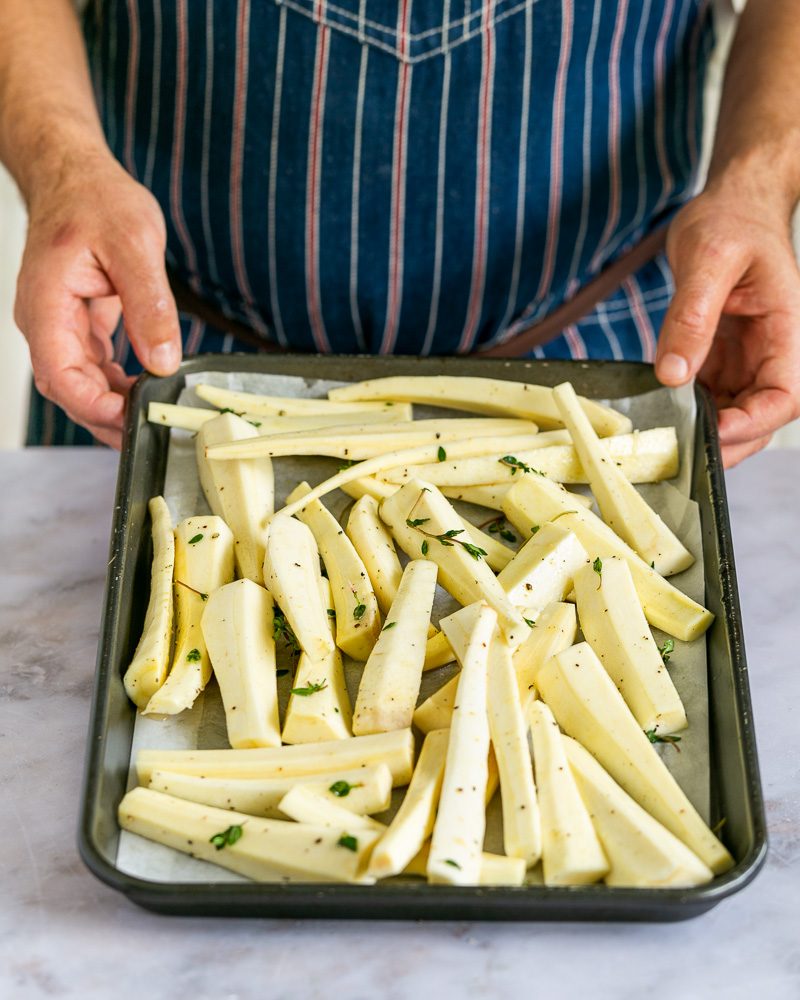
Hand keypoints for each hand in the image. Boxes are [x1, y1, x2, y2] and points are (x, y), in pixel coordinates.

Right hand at [14, 150, 181, 447]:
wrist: (77, 175)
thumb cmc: (95, 198)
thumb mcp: (134, 244)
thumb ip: (150, 305)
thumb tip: (163, 359)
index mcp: (47, 304)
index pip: (59, 375)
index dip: (94, 406)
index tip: (131, 417)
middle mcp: (45, 322)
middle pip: (68, 389)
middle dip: (106, 417)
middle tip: (150, 431)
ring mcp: (59, 326)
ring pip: (80, 383)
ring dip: (112, 406)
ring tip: (152, 418)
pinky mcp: (78, 326)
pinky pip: (93, 367)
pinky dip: (117, 385)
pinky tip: (144, 391)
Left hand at [656, 181, 799, 466]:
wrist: (732, 204)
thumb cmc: (731, 220)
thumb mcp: (707, 261)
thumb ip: (691, 319)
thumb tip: (673, 375)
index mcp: (788, 328)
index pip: (786, 395)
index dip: (753, 422)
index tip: (712, 430)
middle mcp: (773, 350)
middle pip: (761, 416)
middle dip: (726, 441)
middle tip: (679, 452)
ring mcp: (748, 358)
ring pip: (735, 412)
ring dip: (705, 429)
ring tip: (665, 437)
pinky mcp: (723, 357)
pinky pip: (711, 394)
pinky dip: (688, 409)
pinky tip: (661, 412)